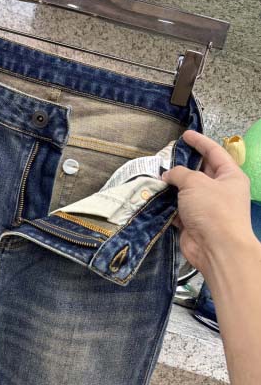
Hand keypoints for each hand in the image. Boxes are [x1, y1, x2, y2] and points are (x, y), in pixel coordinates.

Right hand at [162, 130, 255, 275]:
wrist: (217, 249)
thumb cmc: (213, 210)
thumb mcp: (196, 183)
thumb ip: (180, 173)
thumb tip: (168, 175)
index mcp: (230, 176)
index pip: (214, 152)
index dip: (199, 142)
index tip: (185, 135)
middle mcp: (220, 191)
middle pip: (200, 172)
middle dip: (183, 165)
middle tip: (165, 157)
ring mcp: (207, 208)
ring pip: (187, 192)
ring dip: (172, 186)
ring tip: (155, 176)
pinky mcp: (193, 223)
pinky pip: (178, 210)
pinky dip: (167, 205)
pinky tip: (154, 198)